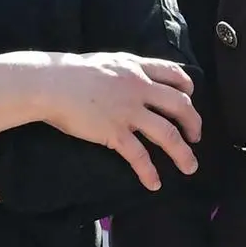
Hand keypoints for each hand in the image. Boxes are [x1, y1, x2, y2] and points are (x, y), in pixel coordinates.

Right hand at [28, 52, 199, 188]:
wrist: (49, 84)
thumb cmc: (70, 72)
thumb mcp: (107, 62)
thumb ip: (125, 70)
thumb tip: (133, 78)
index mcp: (136, 68)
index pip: (175, 74)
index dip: (188, 89)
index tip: (190, 100)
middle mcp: (139, 88)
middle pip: (180, 105)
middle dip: (193, 123)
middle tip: (196, 136)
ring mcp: (128, 111)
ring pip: (168, 134)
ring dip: (183, 153)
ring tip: (190, 166)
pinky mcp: (114, 132)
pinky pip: (139, 156)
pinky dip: (149, 172)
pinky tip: (154, 184)